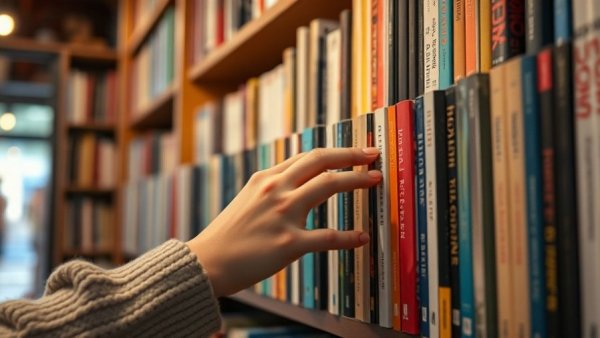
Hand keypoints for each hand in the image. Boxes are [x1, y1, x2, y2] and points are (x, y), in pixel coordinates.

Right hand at [186, 147, 381, 296]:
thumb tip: (298, 182)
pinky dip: (349, 237)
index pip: (308, 156)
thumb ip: (272, 187)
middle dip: (351, 155)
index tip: (354, 152)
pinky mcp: (289, 243)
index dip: (336, 152)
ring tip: (376, 180)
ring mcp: (283, 214)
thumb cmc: (228, 235)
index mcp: (266, 178)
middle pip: (321, 160)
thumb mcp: (248, 199)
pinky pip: (328, 236)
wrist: (207, 262)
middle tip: (373, 154)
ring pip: (329, 186)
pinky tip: (362, 238)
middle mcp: (275, 189)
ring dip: (357, 180)